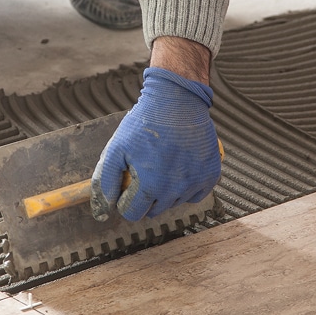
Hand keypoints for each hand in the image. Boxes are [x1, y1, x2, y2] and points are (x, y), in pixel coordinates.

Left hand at [91, 66, 220, 220]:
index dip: (125, 200)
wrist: (178, 100)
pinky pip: (195, 194)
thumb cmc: (146, 122)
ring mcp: (195, 183)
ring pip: (174, 202)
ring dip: (166, 190)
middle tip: (145, 169)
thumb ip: (106, 181)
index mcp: (150, 186)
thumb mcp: (116, 148)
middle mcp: (175, 190)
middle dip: (145, 196)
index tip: (127, 185)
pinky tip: (180, 166)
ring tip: (163, 163)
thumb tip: (105, 208)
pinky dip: (186, 186)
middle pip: (153, 211)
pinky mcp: (210, 175)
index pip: (132, 213)